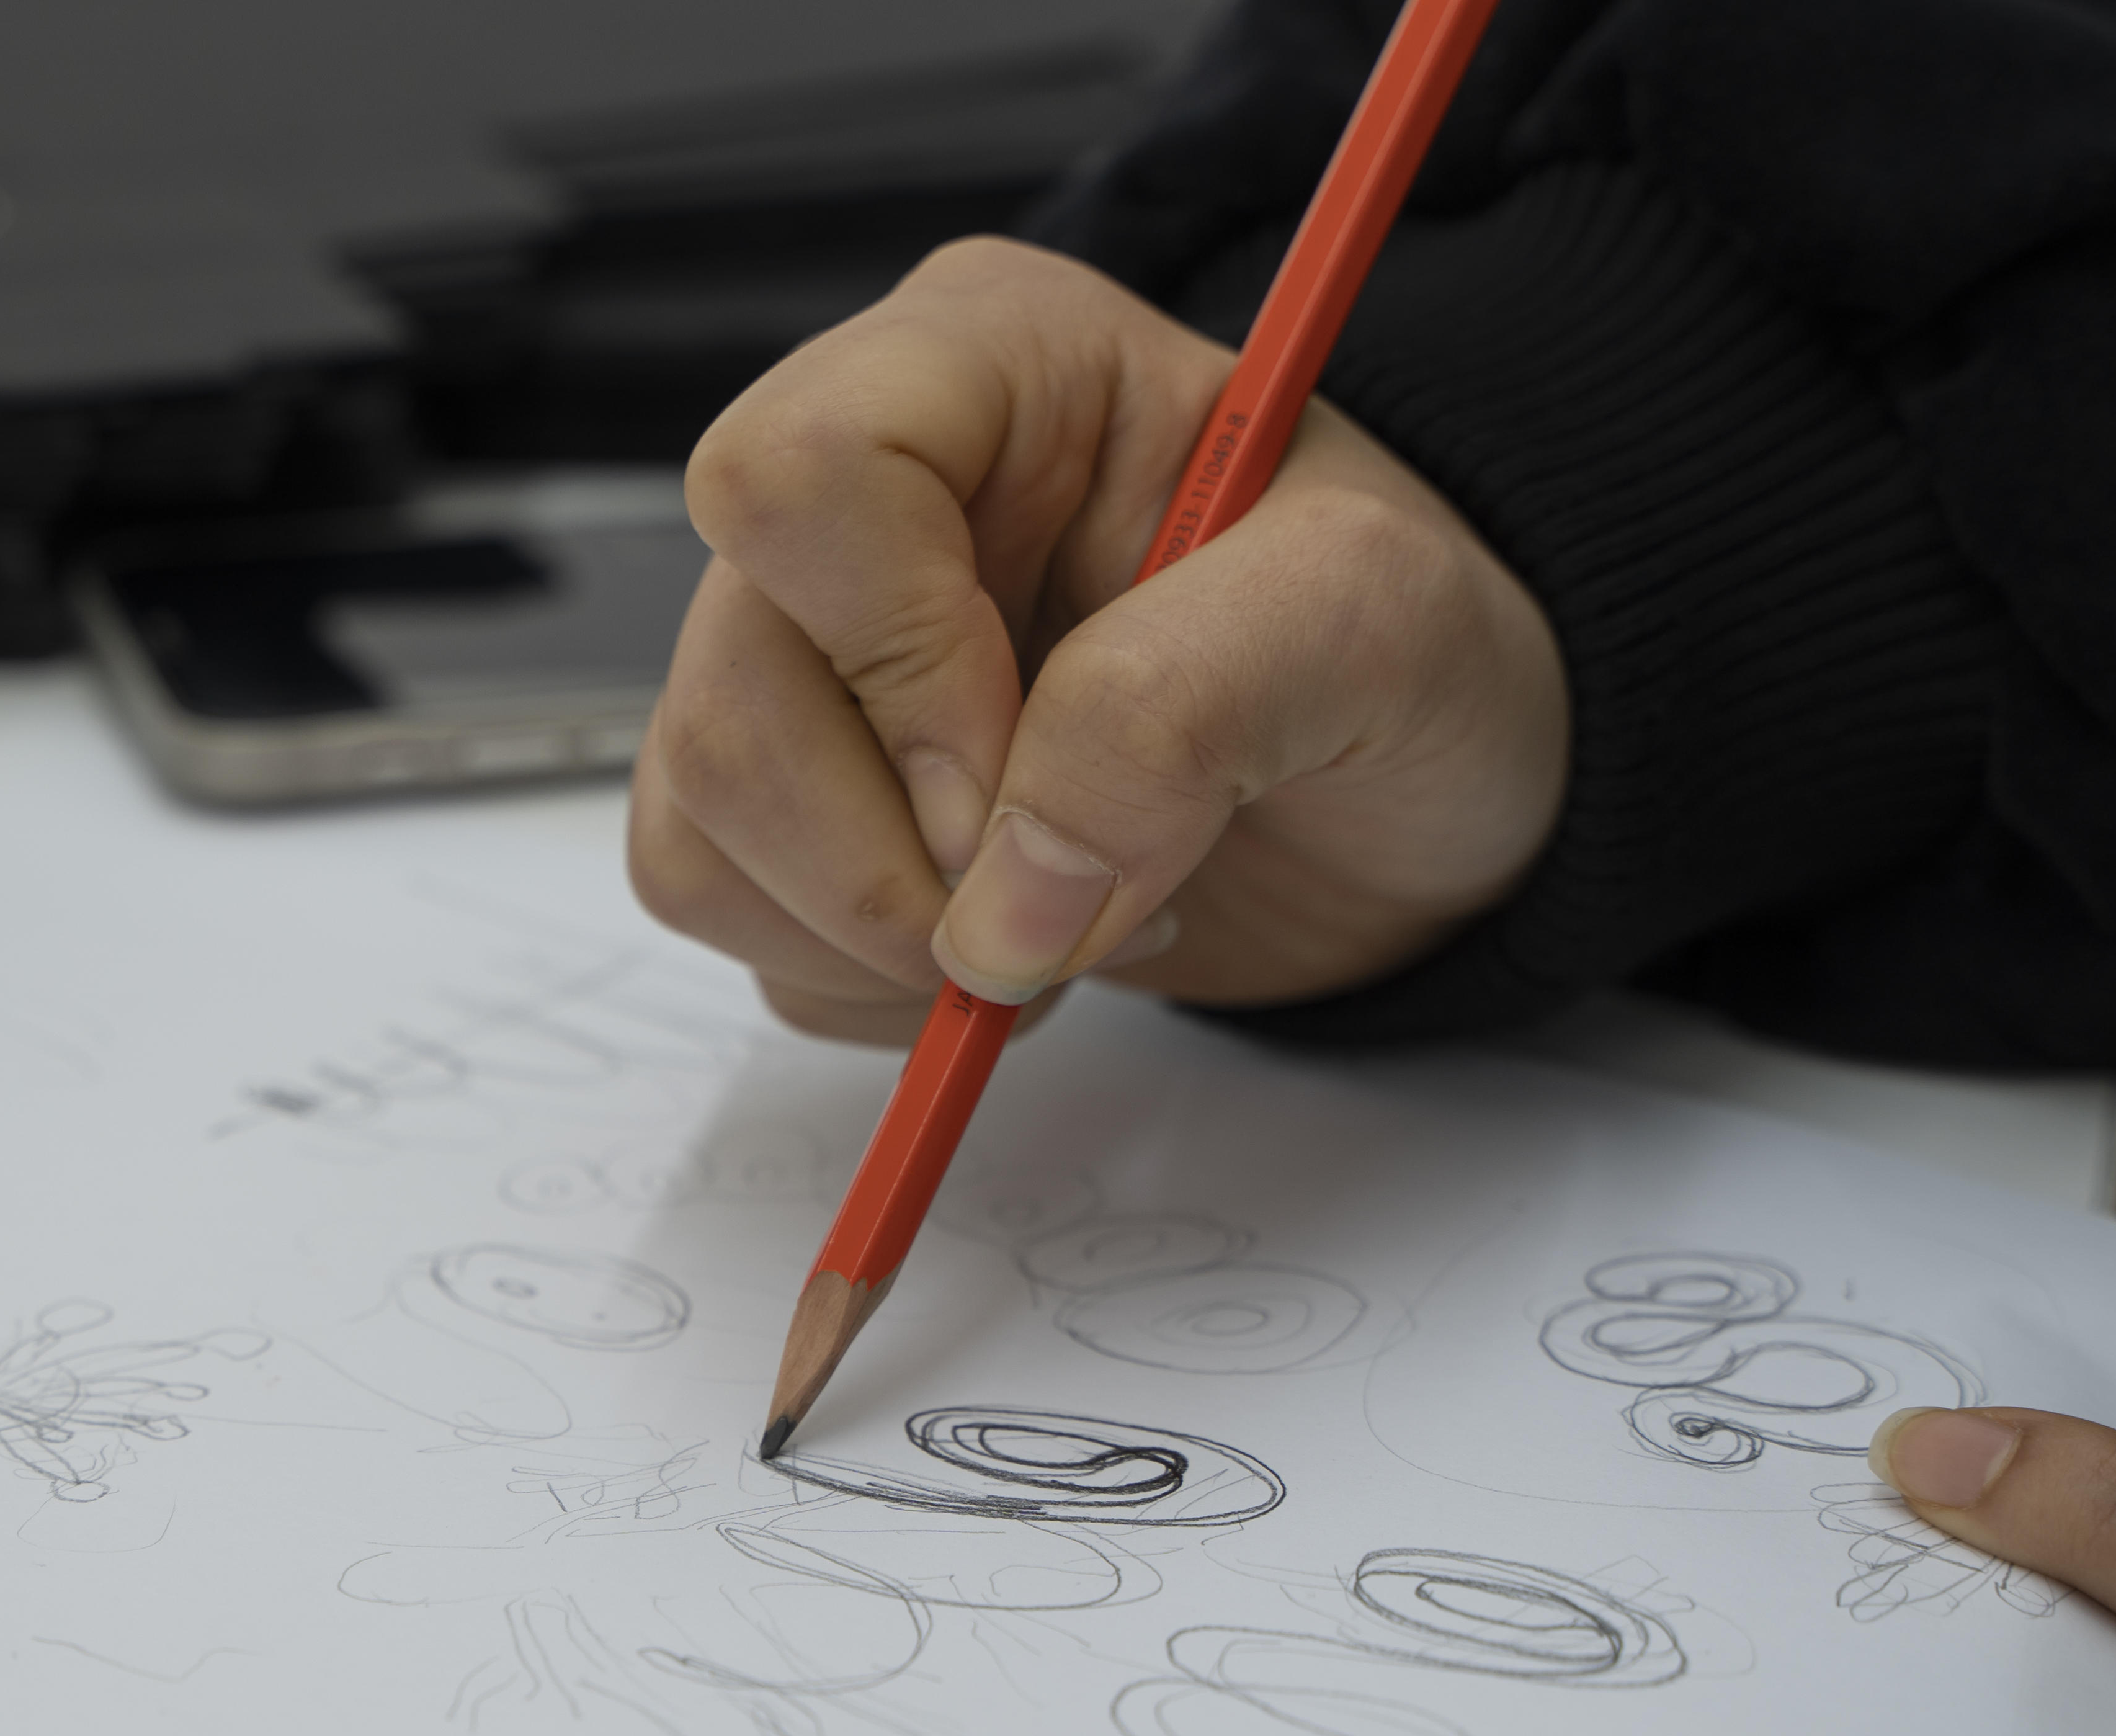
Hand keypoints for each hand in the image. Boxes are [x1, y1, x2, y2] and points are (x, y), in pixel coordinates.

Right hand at [630, 235, 1568, 1045]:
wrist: (1416, 795)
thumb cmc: (1413, 658)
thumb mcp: (1375, 625)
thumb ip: (1185, 710)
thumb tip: (1004, 895)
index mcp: (986, 368)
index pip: (799, 477)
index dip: (895, 669)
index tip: (1024, 797)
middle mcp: (867, 499)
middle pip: (728, 698)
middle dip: (892, 864)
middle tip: (1066, 913)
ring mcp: (815, 655)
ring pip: (699, 822)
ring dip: (876, 939)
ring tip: (1064, 923)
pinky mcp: (803, 797)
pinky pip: (729, 915)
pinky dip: (864, 987)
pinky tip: (1012, 945)